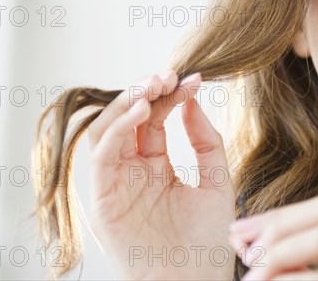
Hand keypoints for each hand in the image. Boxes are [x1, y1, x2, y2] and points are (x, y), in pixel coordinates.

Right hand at [87, 70, 234, 279]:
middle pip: (128, 119)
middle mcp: (132, 171)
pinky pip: (101, 157)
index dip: (170, 96)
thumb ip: (206, 142)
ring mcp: (116, 184)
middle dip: (146, 91)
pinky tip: (140, 110)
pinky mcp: (104, 200)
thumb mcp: (216, 182)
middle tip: (167, 75)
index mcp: (156, 166)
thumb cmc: (207, 242)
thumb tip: (192, 100)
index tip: (193, 79)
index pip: (155, 119)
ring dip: (127, 103)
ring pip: (108, 130)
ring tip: (153, 86)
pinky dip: (117, 129)